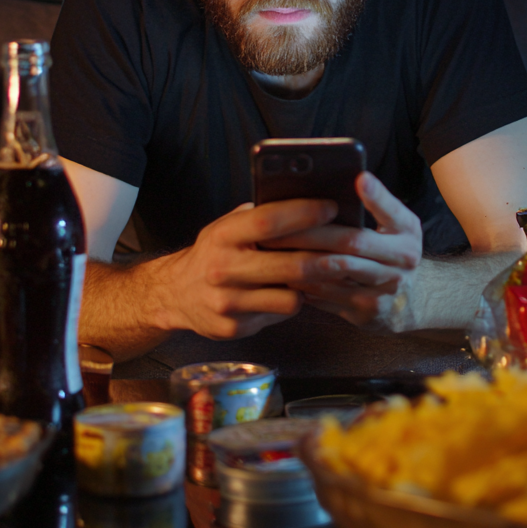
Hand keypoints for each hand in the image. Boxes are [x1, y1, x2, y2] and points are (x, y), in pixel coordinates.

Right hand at [152, 197, 399, 340]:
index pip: (268, 220)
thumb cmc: (215, 252)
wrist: (176, 293)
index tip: (331, 207)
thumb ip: (260, 217)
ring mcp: (227, 302)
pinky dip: (291, 302)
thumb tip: (308, 199)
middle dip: (325, 254)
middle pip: (288, 263)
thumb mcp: (228, 227)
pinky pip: (280, 314)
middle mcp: (222, 269)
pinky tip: (292, 292)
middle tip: (350, 246)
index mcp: (222, 236)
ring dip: (311, 284)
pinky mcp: (234, 328)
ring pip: (291, 295)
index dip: (304, 213)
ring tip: (319, 272)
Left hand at [260, 172, 422, 325]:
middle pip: (350, 242)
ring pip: (336, 270)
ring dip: (301, 259)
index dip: (376, 196)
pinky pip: (329, 295)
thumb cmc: (392, 252)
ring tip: (273, 249)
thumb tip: (355, 178)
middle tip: (276, 227)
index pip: (390, 211)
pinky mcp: (368, 311)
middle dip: (309, 233)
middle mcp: (402, 261)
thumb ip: (377, 203)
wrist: (409, 301)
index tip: (358, 178)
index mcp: (407, 231)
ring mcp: (386, 289)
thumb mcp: (395, 224)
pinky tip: (284, 273)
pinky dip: (304, 283)